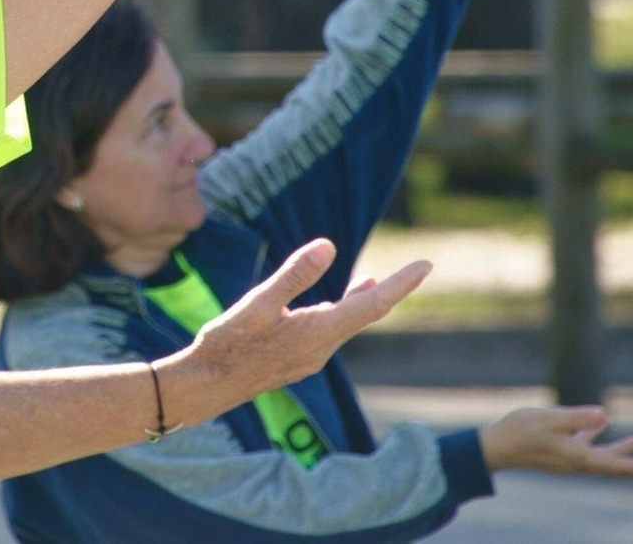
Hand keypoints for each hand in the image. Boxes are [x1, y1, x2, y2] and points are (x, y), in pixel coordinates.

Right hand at [186, 240, 430, 399]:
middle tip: (417, 270)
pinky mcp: (296, 360)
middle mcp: (322, 349)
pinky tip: (329, 305)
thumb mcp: (259, 302)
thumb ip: (296, 274)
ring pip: (346, 324)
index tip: (426, 266)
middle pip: (366, 315)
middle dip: (391, 292)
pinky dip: (340, 313)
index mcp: (319, 332)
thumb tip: (330, 246)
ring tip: (373, 283)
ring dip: (363, 302)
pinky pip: (329, 333)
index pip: (372, 305)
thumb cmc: (229, 342)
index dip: (401, 284)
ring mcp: (309, 358)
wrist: (206, 386)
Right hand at [480, 406, 632, 482]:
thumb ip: (576, 418)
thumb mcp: (549, 420)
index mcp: (577, 457)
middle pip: (615, 466)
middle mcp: (576, 461)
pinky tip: (604, 424)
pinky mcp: (559, 449)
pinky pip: (587, 446)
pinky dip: (600, 437)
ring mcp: (568, 457)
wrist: (495, 447)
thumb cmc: (520, 431)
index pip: (614, 465)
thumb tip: (604, 416)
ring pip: (604, 455)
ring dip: (625, 450)